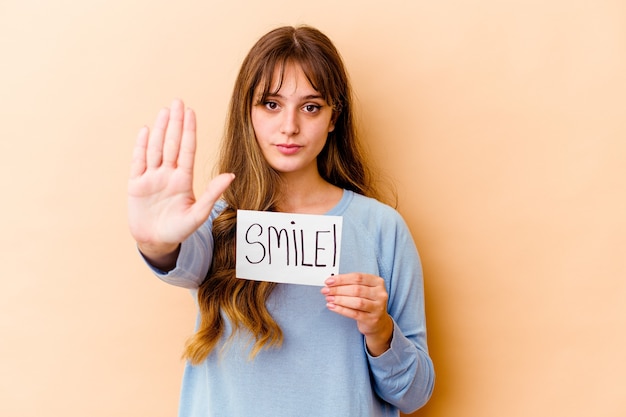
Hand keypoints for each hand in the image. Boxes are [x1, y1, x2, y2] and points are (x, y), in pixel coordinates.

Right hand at [128, 99, 233, 264]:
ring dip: (160, 130)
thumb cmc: (179, 230)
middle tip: (178, 101)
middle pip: (172, 144)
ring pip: (156, 148)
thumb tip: (230, 175)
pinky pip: (138, 162)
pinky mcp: (136, 184)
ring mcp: (151, 178)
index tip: (191, 112)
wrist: (156, 242)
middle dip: (175, 123)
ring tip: (164, 111)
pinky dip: (141, 146)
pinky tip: (146, 131)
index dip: (189, 131)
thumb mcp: (198, 214)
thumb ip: (212, 194)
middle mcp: (167, 175)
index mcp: (183, 180)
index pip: (186, 149)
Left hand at [321, 273, 393, 355]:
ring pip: (356, 302)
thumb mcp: (364, 289)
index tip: (329, 281)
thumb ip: (351, 284)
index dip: (342, 279)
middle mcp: (380, 294)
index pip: (358, 277)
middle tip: (326, 291)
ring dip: (339, 300)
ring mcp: (378, 307)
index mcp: (378, 282)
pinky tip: (332, 307)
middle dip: (338, 290)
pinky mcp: (372, 319)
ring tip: (328, 299)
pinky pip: (354, 313)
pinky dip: (341, 310)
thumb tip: (331, 283)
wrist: (378, 322)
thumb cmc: (367, 302)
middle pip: (356, 289)